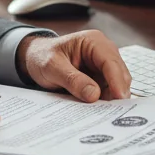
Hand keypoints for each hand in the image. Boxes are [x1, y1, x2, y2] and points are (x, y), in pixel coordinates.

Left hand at [16, 30, 130, 101]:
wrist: (35, 58)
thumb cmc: (42, 57)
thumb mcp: (52, 67)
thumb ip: (72, 80)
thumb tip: (94, 94)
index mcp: (93, 41)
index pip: (111, 61)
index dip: (117, 81)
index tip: (119, 98)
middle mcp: (103, 50)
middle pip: (119, 73)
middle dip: (117, 92)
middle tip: (112, 112)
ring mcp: (103, 64)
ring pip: (117, 84)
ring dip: (111, 98)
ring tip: (102, 113)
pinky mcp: (101, 76)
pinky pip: (109, 90)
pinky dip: (105, 100)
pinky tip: (98, 110)